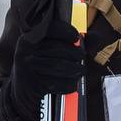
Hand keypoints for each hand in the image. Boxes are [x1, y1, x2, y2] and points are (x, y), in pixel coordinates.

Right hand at [7, 0, 84, 120]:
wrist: (22, 92)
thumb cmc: (44, 66)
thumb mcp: (56, 50)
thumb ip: (77, 43)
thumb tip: (99, 37)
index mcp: (32, 35)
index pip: (52, 27)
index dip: (68, 31)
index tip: (75, 36)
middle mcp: (27, 47)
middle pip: (65, 49)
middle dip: (78, 55)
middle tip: (80, 58)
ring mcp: (29, 65)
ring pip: (66, 67)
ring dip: (77, 70)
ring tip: (78, 70)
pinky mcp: (33, 82)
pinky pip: (62, 83)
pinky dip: (69, 85)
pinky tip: (67, 83)